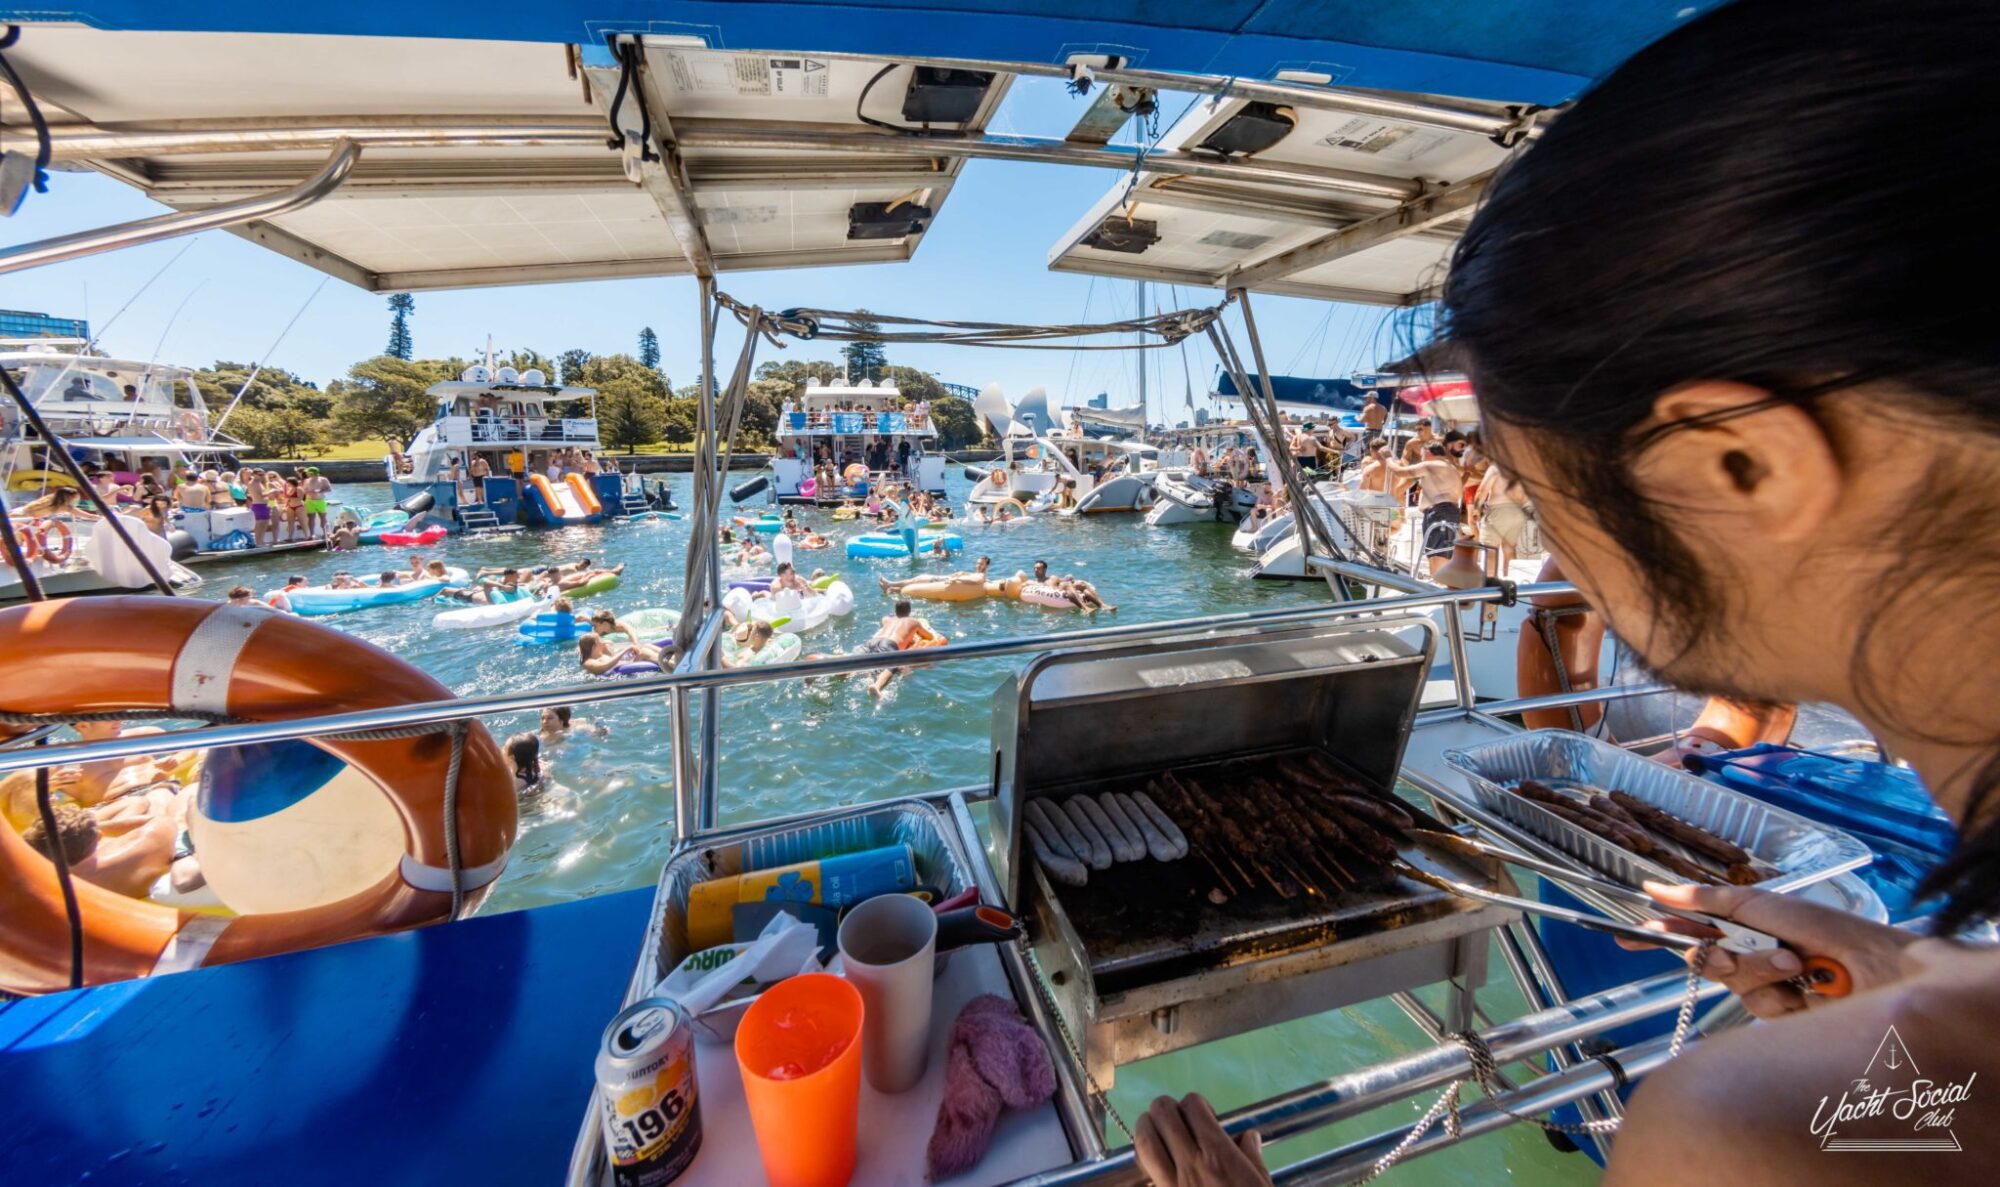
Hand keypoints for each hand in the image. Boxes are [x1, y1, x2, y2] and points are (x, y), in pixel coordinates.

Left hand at [1134, 1094, 1271, 1186]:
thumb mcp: (1261, 1185)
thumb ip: (1252, 1159)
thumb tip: (1249, 1138)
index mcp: (1219, 1155)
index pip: (1193, 1106)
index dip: (1196, 1104)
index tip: (1203, 1115)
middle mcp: (1190, 1163)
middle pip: (1163, 1113)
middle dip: (1167, 1108)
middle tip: (1176, 1118)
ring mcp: (1171, 1182)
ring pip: (1144, 1138)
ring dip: (1147, 1126)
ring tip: (1155, 1128)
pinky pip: (1144, 1169)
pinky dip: (1143, 1157)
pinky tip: (1152, 1159)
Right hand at [1621, 880, 1917, 1017]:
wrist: (1880, 970)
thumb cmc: (1829, 929)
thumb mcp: (1763, 906)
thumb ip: (1709, 900)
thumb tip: (1656, 887)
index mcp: (1747, 924)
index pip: (1694, 929)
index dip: (1662, 935)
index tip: (1628, 940)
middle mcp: (1753, 955)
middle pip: (1705, 962)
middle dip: (1716, 958)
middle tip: (1727, 955)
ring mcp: (1769, 987)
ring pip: (1732, 986)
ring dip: (1759, 972)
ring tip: (1794, 965)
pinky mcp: (1784, 1018)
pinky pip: (1758, 1009)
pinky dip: (1779, 997)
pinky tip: (1804, 990)